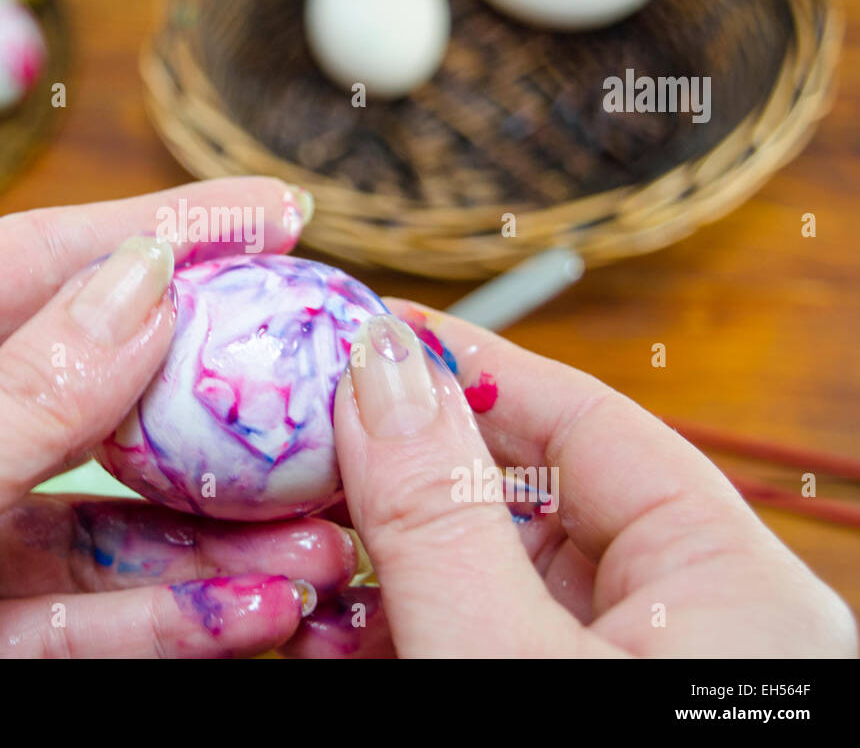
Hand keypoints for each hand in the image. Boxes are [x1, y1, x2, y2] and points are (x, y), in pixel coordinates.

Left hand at [0, 178, 356, 656]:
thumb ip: (16, 401)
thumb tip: (151, 286)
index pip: (35, 266)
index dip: (165, 239)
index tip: (277, 218)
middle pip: (94, 395)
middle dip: (217, 404)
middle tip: (334, 396)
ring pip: (106, 520)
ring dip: (217, 530)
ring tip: (325, 529)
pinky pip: (82, 616)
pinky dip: (171, 615)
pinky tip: (257, 605)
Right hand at [283, 299, 856, 657]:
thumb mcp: (499, 653)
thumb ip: (438, 514)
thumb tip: (376, 362)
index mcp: (734, 590)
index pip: (591, 424)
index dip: (472, 369)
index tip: (372, 332)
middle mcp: (690, 624)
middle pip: (531, 498)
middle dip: (408, 474)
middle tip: (308, 440)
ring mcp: (621, 669)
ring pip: (490, 576)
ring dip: (385, 559)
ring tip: (296, 537)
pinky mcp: (562, 697)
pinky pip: (477, 637)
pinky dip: (400, 625)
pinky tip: (327, 623)